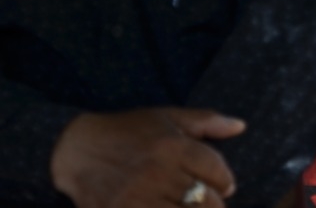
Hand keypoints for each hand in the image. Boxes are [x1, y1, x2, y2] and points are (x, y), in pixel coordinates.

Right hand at [50, 108, 245, 207]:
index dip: (226, 182)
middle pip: (206, 202)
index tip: (223, 187)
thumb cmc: (127, 132)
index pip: (217, 172)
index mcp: (172, 145)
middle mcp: (158, 173)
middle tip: (208, 204)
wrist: (75, 150)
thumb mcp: (166, 117)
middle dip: (213, 206)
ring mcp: (138, 199)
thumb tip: (240, 126)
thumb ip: (206, 121)